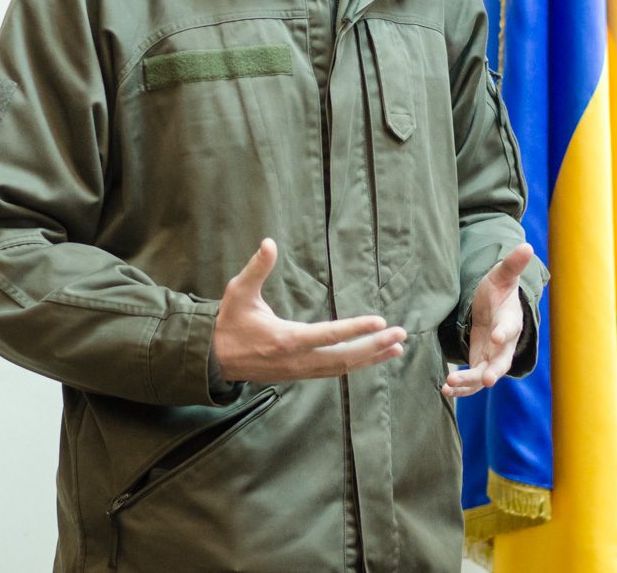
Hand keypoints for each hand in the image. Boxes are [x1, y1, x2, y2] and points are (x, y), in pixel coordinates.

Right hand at [213, 239, 406, 383]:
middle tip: (401, 335)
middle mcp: (298, 360)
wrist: (215, 359)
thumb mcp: (238, 291)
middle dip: (375, 346)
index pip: (328, 335)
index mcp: (286, 339)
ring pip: (342, 368)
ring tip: (397, 347)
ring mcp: (300, 371)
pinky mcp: (300, 374)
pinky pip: (334, 371)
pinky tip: (372, 356)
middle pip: (344, 357)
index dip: (356, 329)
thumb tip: (269, 242)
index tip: (380, 321)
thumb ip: (256, 268)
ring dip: (371, 358)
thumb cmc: (229, 322)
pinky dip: (357, 364)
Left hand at [442, 242, 534, 397]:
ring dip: (469, 382)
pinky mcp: (479, 363)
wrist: (495, 306)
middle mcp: (504, 343)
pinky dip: (461, 386)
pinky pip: (472, 380)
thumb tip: (527, 246)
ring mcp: (492, 356)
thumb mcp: (502, 275)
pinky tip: (445, 388)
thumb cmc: (500, 289)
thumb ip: (512, 264)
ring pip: (483, 375)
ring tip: (449, 385)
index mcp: (510, 320)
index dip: (504, 332)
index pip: (510, 327)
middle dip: (493, 371)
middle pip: (501, 361)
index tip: (496, 336)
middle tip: (486, 380)